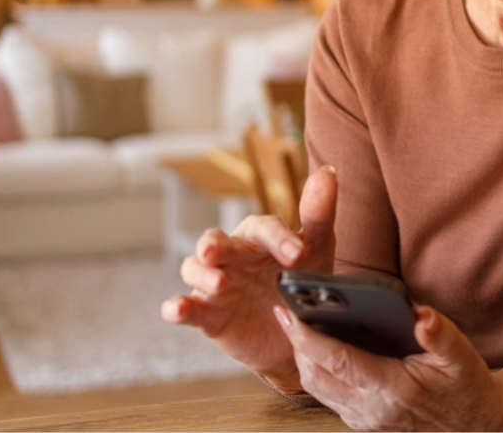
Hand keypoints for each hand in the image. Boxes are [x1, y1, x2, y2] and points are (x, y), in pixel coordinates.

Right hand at [161, 165, 337, 392]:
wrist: (296, 331)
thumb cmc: (301, 278)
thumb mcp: (317, 251)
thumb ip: (319, 215)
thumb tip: (327, 171)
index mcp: (259, 237)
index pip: (264, 228)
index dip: (278, 239)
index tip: (297, 254)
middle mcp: (232, 256)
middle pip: (216, 242)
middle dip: (213, 245)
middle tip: (213, 252)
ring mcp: (216, 283)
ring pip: (194, 269)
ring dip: (201, 274)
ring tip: (217, 283)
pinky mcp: (207, 314)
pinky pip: (186, 307)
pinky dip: (176, 307)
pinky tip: (176, 310)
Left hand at [279, 302, 502, 430]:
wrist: (474, 424)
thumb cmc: (466, 385)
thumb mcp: (462, 356)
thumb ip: (440, 335)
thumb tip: (421, 314)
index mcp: (394, 389)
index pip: (338, 361)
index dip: (308, 337)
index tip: (289, 313)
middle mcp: (373, 408)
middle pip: (316, 376)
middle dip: (296, 345)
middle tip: (287, 312)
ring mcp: (365, 419)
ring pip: (317, 389)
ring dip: (303, 359)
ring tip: (298, 326)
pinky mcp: (362, 422)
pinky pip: (328, 397)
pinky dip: (317, 372)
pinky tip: (319, 348)